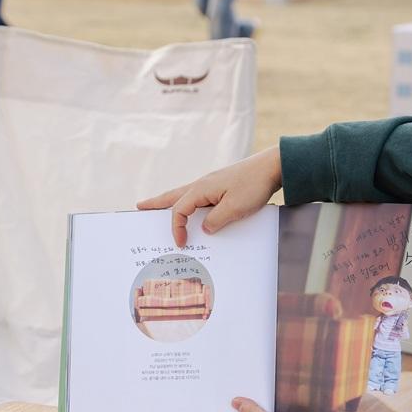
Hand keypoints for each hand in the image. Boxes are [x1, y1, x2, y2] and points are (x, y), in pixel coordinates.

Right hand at [136, 147, 283, 246]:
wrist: (272, 168)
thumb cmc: (254, 186)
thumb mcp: (234, 209)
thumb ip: (216, 220)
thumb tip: (205, 229)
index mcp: (201, 189)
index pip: (179, 210)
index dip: (176, 228)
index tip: (182, 243)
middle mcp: (202, 184)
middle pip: (173, 196)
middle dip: (156, 203)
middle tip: (139, 207)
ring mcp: (211, 184)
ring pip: (184, 195)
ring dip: (170, 202)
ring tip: (158, 207)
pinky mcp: (221, 186)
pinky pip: (198, 196)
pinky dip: (188, 203)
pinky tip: (191, 208)